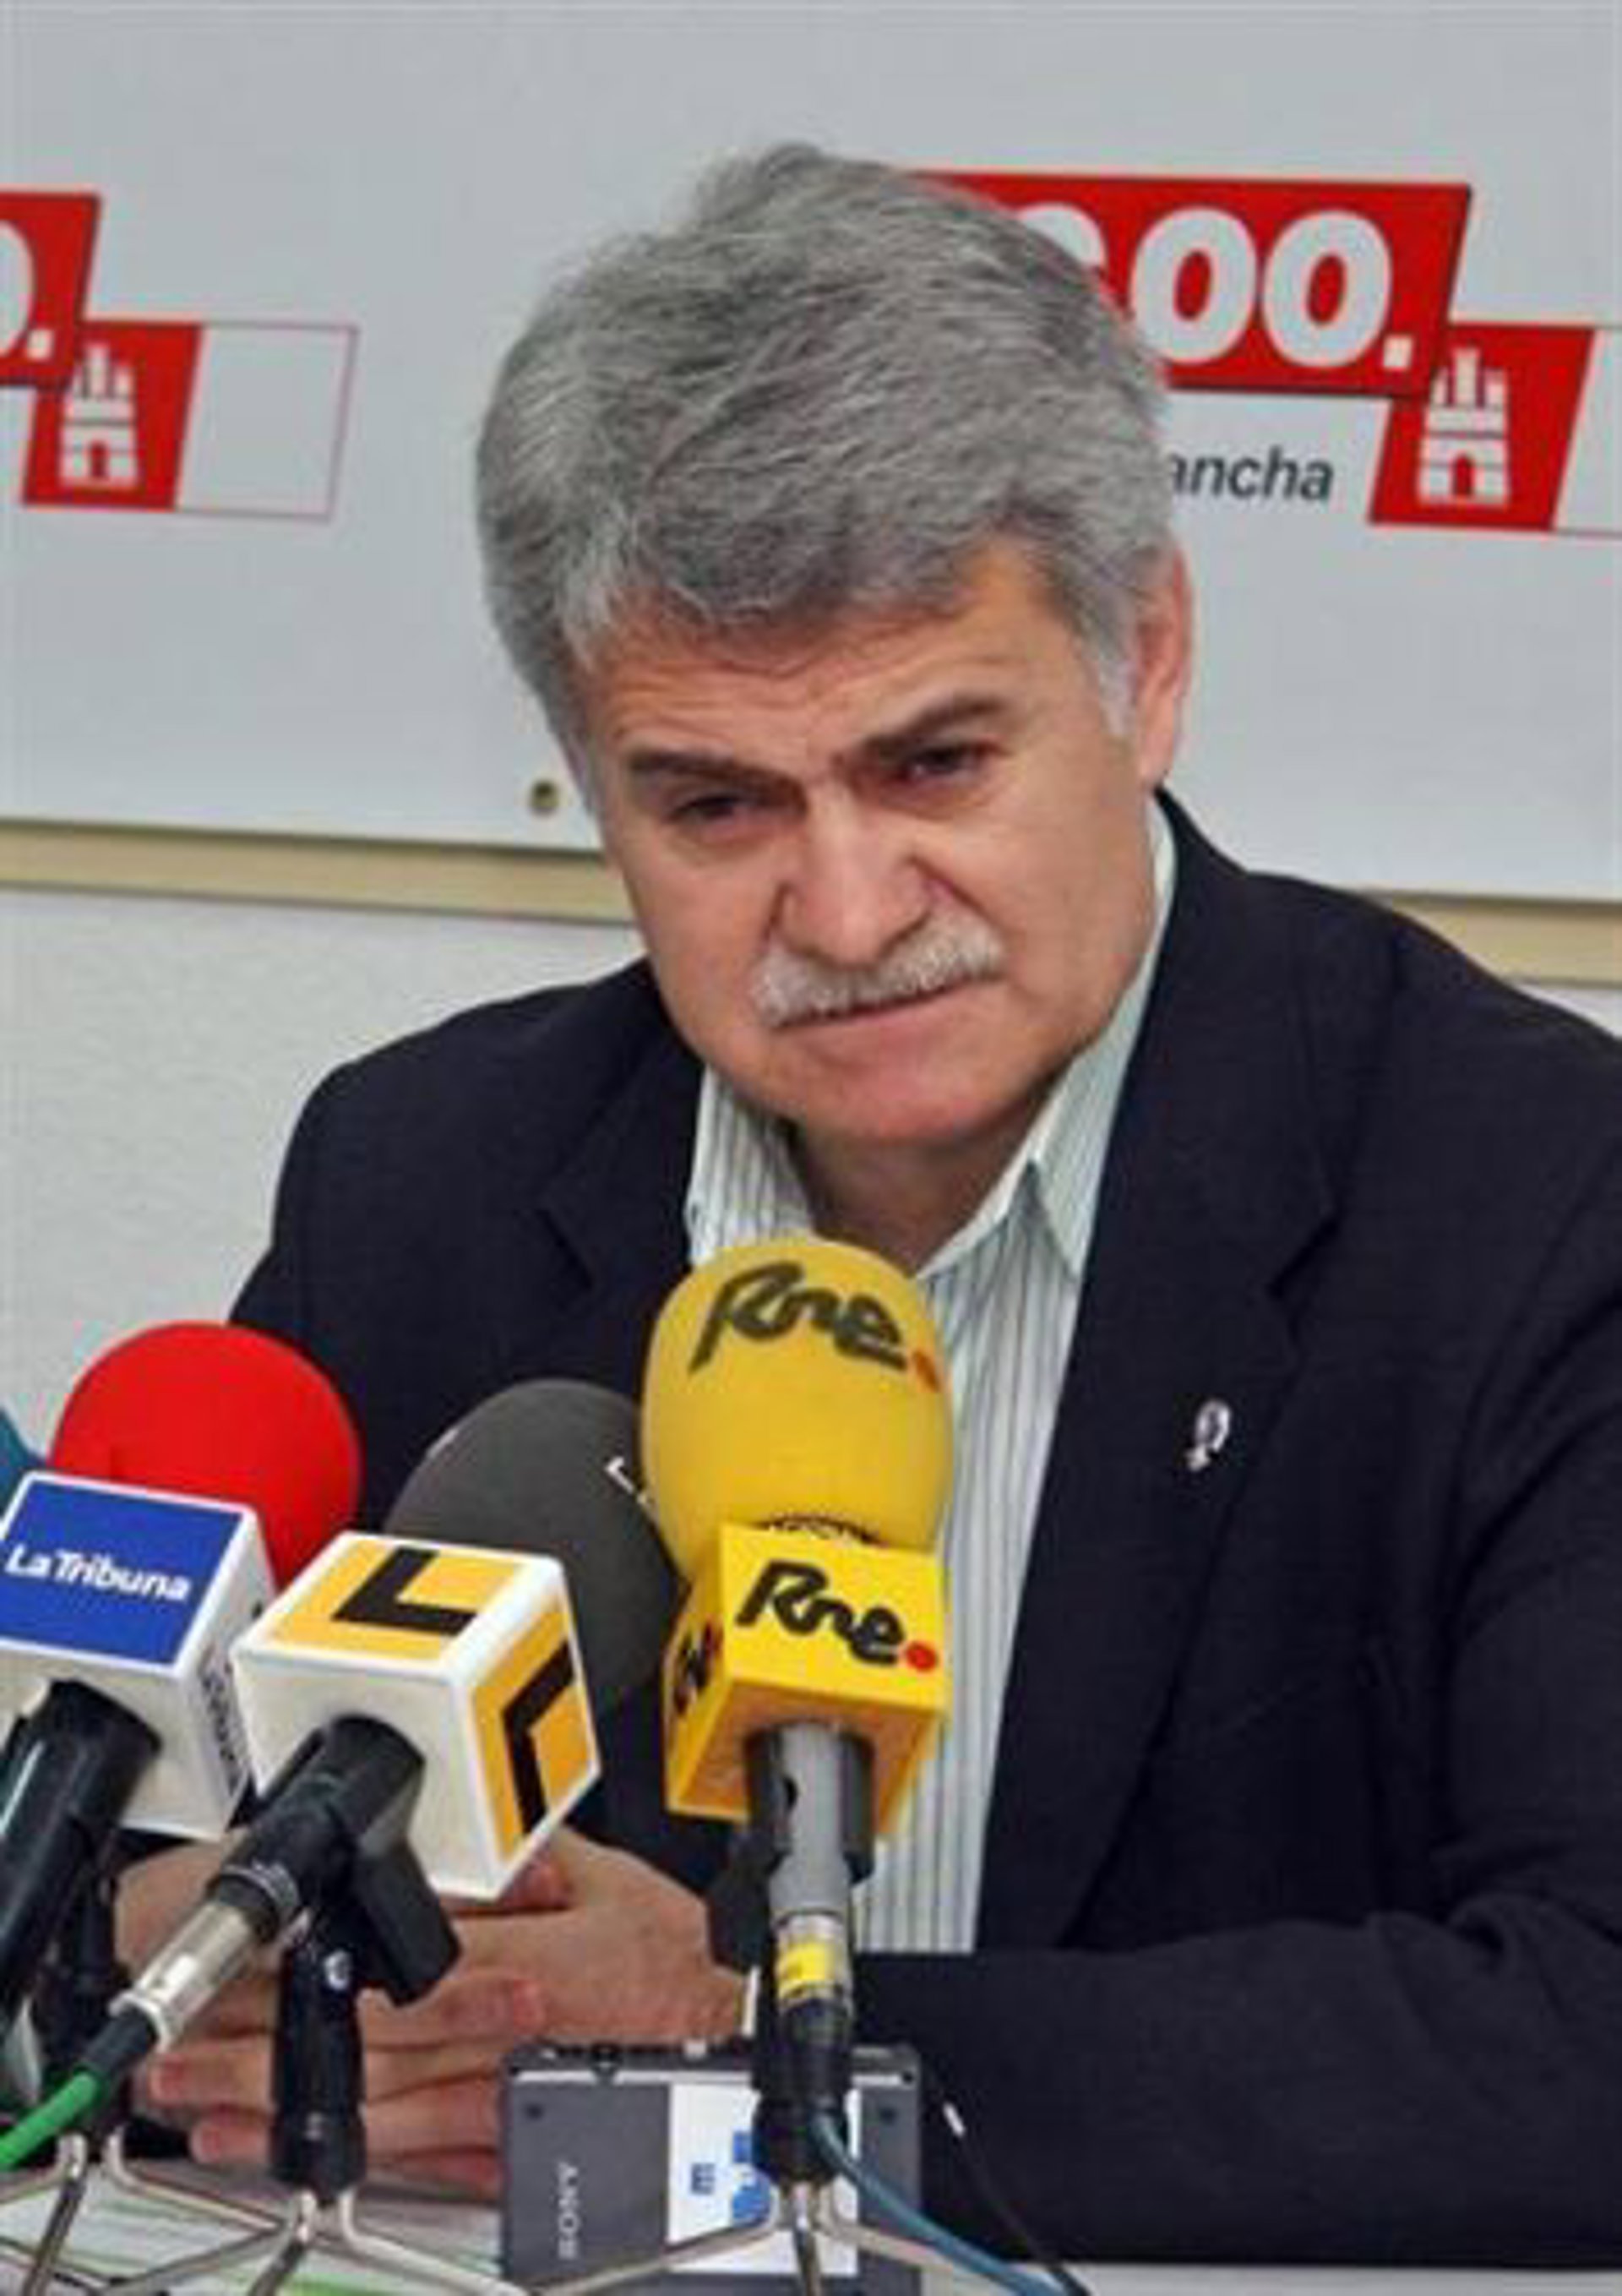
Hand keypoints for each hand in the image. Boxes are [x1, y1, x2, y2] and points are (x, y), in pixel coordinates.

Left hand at [128, 1829, 743, 2199]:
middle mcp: (521, 2044)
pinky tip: (304, 2155)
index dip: (331, 1994)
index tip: (252, 1988)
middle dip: (272, 2061)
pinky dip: (360, 2159)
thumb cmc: (680, 1954)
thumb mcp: (607, 1877)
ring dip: (295, 2116)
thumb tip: (452, 1839)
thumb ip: (523, 1859)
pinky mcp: (521, 2144)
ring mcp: (517, 2103)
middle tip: (186, 2063)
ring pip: (391, 2116)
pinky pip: (430, 2159)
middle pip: (381, 2056)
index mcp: (545, 1967)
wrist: (738, 2037)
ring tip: (210, 2112)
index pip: (421, 1980)